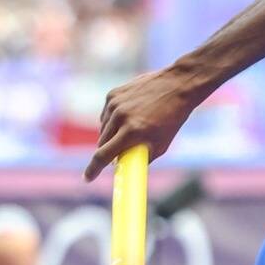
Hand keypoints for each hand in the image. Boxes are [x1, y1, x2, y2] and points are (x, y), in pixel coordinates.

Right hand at [87, 67, 202, 180]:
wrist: (176, 86)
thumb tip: (125, 168)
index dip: (93, 169)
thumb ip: (141, 157)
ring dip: (111, 135)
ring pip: (103, 129)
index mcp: (132, 132)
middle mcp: (120, 117)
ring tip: (130, 130)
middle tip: (120, 153)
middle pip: (102, 143)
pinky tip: (128, 117)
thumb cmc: (172, 119)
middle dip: (107, 151)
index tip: (87, 179)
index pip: (103, 155)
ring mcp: (115, 104)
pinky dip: (112, 120)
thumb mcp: (161, 145)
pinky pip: (106, 114)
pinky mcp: (113, 94)